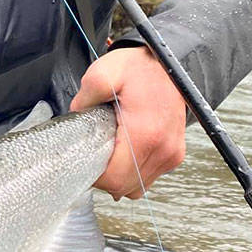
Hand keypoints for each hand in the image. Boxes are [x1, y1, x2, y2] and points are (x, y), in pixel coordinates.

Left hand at [70, 45, 186, 200]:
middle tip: (93, 154)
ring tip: (109, 152)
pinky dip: (133, 172)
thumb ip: (84, 99)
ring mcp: (171, 154)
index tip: (84, 158)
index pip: (113, 179)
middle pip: (124, 188)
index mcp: (145, 135)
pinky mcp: (174, 154)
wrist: (170, 64)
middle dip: (104, 178)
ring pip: (137, 187)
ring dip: (119, 177)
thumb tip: (76, 119)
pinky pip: (148, 177)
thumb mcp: (103, 73)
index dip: (94, 176)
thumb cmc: (138, 68)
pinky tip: (123, 151)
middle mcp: (162, 150)